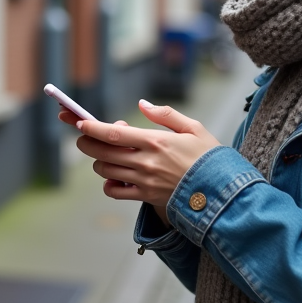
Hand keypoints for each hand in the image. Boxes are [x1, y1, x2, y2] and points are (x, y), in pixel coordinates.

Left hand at [58, 101, 220, 219]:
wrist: (222, 192)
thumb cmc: (209, 157)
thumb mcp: (194, 127)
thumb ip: (166, 114)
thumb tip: (142, 105)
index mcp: (155, 141)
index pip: (113, 133)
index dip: (91, 127)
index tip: (79, 122)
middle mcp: (145, 162)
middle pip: (102, 152)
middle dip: (86, 142)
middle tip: (83, 136)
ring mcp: (144, 181)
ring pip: (105, 171)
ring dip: (99, 161)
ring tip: (107, 154)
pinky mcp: (145, 198)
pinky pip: (115, 192)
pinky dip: (109, 184)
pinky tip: (115, 177)